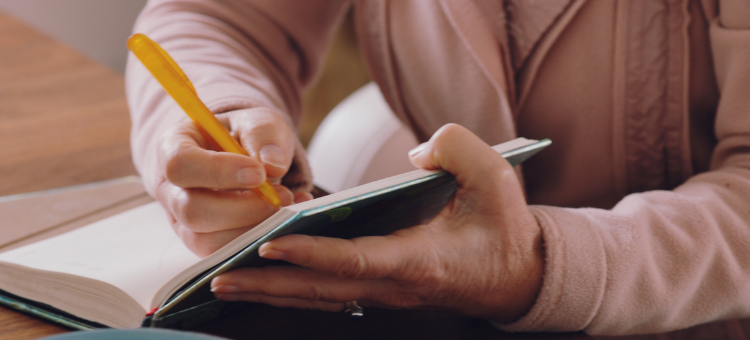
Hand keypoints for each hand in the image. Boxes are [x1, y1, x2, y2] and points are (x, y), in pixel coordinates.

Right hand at [151, 107, 312, 256]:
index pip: (180, 165)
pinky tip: (286, 220)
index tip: (258, 172)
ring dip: (254, 230)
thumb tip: (273, 165)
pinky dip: (259, 241)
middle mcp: (170, 190)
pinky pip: (226, 255)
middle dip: (244, 209)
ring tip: (287, 207)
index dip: (219, 171)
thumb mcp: (255, 121)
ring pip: (209, 241)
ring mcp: (183, 222)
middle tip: (282, 195)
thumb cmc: (242, 135)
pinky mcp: (204, 243)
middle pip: (192, 211)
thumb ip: (263, 135)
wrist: (238, 156)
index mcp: (172, 148)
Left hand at [210, 124, 543, 322]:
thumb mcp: (496, 177)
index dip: (313, 254)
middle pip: (322, 288)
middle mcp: (396, 285)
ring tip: (226, 280)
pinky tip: (265, 282)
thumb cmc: (503, 228)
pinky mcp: (380, 292)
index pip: (356, 260)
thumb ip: (457, 150)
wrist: (516, 275)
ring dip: (271, 292)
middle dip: (269, 284)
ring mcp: (386, 295)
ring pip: (319, 297)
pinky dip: (293, 290)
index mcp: (420, 261)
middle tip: (220, 275)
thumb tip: (414, 152)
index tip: (271, 245)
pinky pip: (329, 294)